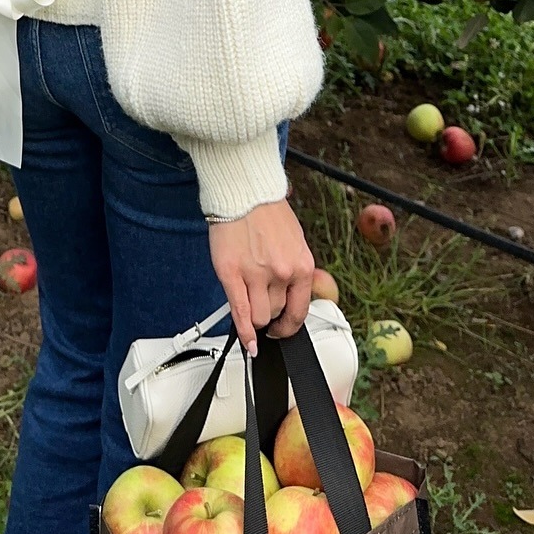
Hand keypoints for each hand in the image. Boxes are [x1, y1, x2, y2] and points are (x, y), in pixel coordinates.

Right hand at [208, 199, 314, 355]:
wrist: (244, 191)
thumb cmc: (267, 213)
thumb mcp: (294, 243)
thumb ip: (293, 272)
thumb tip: (288, 299)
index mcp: (301, 266)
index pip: (299, 312)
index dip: (289, 326)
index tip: (282, 329)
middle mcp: (282, 273)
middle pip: (275, 314)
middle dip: (268, 314)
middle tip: (260, 307)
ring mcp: (256, 275)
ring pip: (258, 317)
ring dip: (254, 316)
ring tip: (249, 304)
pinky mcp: (232, 274)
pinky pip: (240, 314)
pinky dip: (244, 333)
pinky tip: (247, 342)